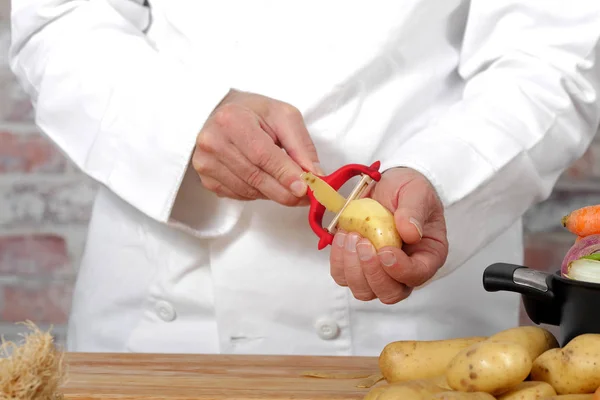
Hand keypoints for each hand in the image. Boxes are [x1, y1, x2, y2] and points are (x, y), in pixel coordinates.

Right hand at [193, 89, 322, 205]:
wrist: (222, 113)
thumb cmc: (255, 113)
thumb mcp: (284, 117)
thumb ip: (301, 146)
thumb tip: (315, 176)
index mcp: (232, 120)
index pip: (262, 155)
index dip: (284, 174)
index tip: (304, 188)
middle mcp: (213, 142)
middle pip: (255, 177)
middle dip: (284, 191)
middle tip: (305, 197)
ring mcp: (206, 163)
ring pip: (249, 191)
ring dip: (273, 193)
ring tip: (287, 185)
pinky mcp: (206, 179)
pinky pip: (239, 196)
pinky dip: (258, 193)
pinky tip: (265, 181)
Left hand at [329, 167, 447, 303]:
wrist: (386, 185)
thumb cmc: (407, 189)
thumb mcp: (416, 191)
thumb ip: (414, 210)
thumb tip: (410, 232)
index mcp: (427, 255)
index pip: (418, 276)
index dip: (400, 270)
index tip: (385, 251)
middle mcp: (405, 270)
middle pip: (390, 293)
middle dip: (372, 272)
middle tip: (363, 243)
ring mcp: (379, 270)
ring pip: (364, 290)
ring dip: (353, 267)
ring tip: (352, 236)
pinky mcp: (357, 265)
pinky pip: (343, 277)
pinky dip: (338, 261)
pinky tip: (342, 237)